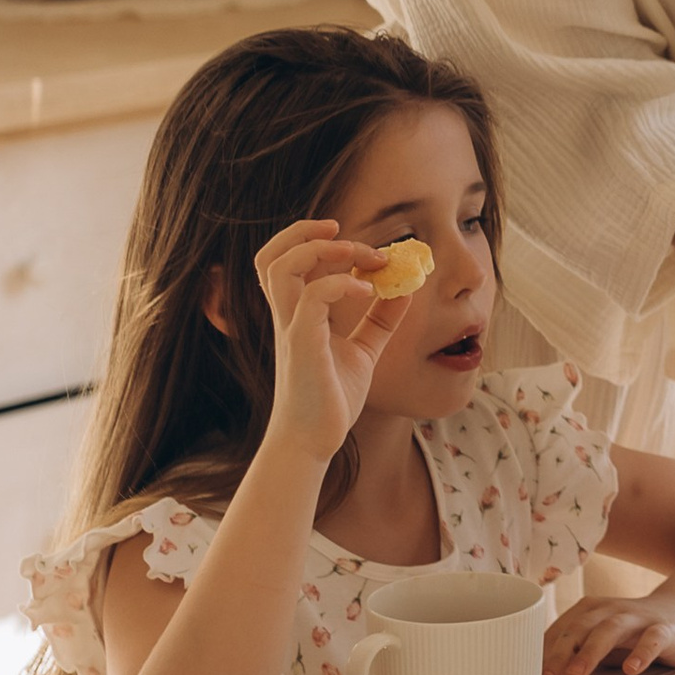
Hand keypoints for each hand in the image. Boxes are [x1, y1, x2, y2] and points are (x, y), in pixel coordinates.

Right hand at [256, 219, 411, 467]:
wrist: (314, 442)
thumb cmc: (330, 400)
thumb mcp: (363, 351)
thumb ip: (380, 320)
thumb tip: (404, 289)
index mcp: (297, 314)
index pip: (289, 262)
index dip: (321, 242)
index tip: (366, 250)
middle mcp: (287, 316)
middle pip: (270, 256)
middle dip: (304, 231)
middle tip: (344, 233)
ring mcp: (291, 329)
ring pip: (280, 267)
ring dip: (318, 248)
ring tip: (355, 252)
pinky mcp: (302, 345)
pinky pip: (312, 299)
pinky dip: (340, 284)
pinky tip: (367, 291)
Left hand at [539, 591, 674, 674]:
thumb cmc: (633, 633)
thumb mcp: (600, 641)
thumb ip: (572, 655)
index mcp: (589, 612)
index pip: (559, 632)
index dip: (540, 656)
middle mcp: (610, 610)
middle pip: (579, 628)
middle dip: (558, 654)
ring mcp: (639, 618)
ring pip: (610, 630)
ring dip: (590, 652)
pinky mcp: (667, 630)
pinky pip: (653, 639)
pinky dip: (641, 653)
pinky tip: (631, 670)